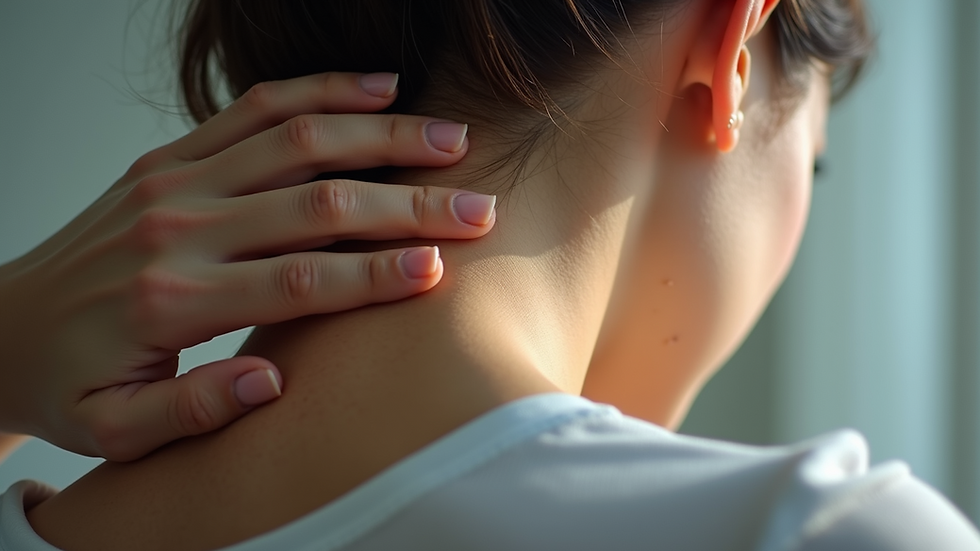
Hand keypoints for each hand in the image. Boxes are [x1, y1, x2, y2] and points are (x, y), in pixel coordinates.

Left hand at [0, 72, 494, 461]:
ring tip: (449, 138)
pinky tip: (378, 88)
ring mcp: (175, 182)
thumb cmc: (70, 383)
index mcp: (173, 301)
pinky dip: (321, 91)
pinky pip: (255, 110)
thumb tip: (272, 384)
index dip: (374, 273)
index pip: (297, 280)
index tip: (439, 269)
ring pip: (296, 141)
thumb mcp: (114, 429)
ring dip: (380, 137)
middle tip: (477, 206)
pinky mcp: (170, 158)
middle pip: (315, 202)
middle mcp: (180, 229)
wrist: (2, 325)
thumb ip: (191, 411)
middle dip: (407, 203)